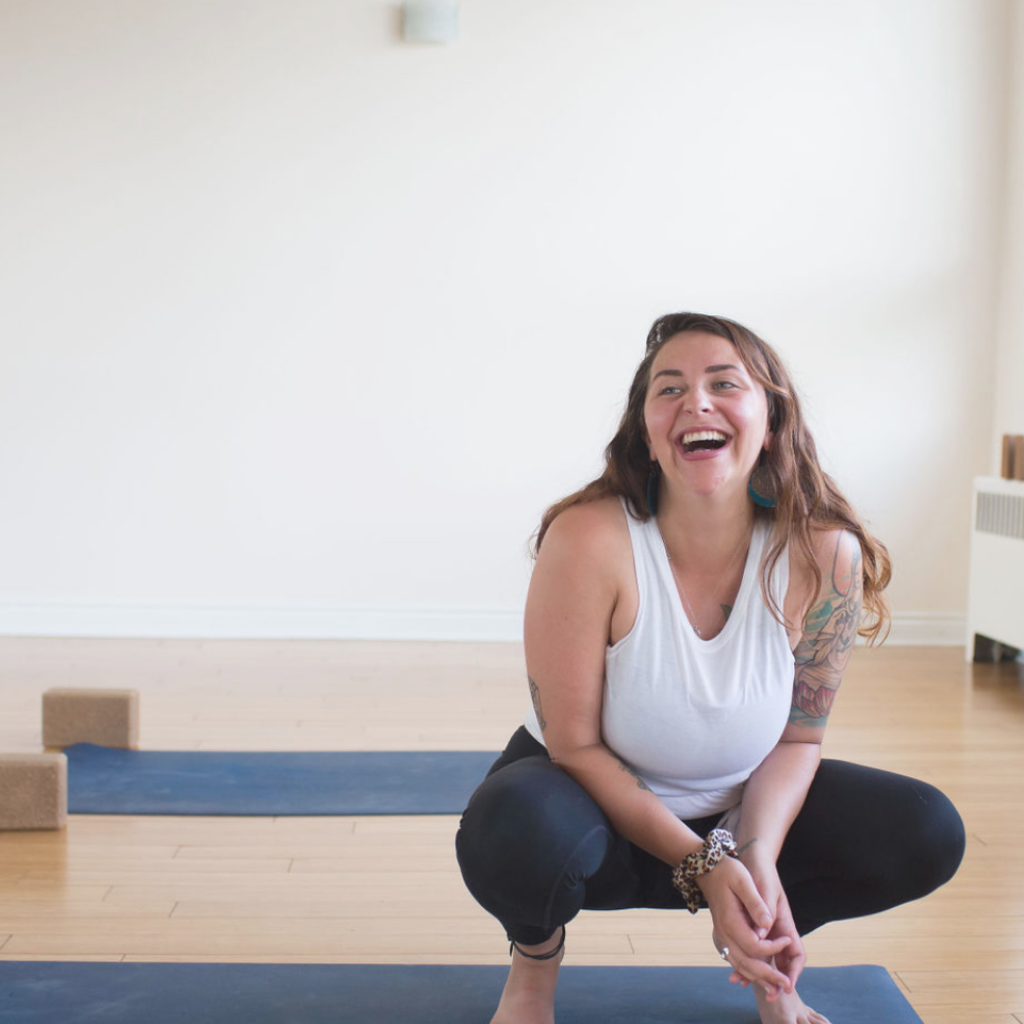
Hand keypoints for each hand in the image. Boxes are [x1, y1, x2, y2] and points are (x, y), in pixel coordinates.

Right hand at [697, 856, 791, 997]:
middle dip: (768, 976)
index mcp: (730, 921)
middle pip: (747, 963)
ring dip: (758, 978)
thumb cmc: (727, 871)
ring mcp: (721, 936)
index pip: (755, 946)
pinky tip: (758, 977)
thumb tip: (767, 925)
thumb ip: (756, 903)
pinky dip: (747, 971)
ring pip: (740, 965)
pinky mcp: (723, 935)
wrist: (707, 869)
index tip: (787, 940)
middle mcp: (724, 933)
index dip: (773, 948)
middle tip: (787, 985)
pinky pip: (734, 959)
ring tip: (775, 988)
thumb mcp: (743, 880)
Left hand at [748, 863, 805, 992]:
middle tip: (767, 994)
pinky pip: (754, 947)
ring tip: (743, 981)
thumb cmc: (760, 871)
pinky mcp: (753, 923)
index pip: (797, 953)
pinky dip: (747, 957)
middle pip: (782, 960)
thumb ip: (763, 911)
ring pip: (767, 956)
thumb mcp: (763, 888)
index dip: (794, 971)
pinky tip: (734, 963)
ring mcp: (766, 927)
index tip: (787, 984)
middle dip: (776, 978)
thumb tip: (761, 934)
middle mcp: (777, 928)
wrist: (751, 857)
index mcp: (784, 921)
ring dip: (759, 970)